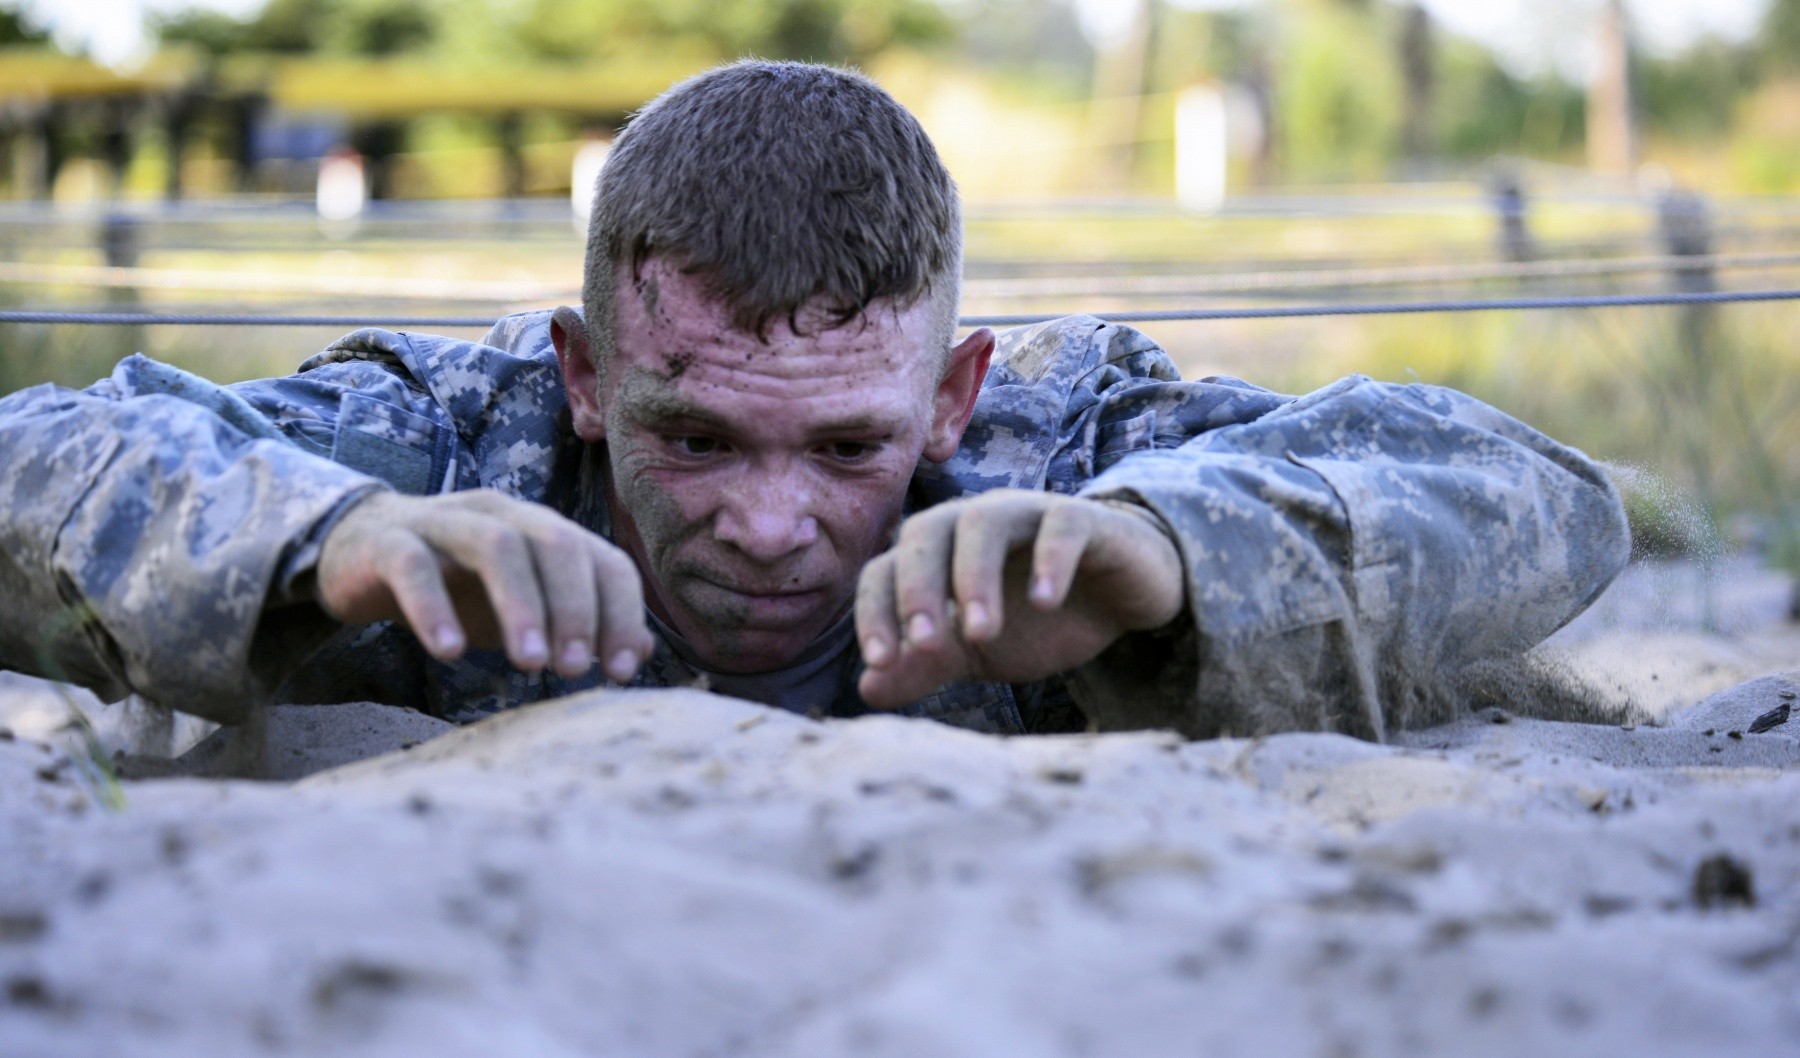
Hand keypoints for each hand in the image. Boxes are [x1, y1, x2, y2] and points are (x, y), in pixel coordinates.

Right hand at [315, 489, 652, 680]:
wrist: (361, 553)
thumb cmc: (459, 584)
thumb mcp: (527, 608)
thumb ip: (583, 625)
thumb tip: (641, 652)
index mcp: (544, 529)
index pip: (603, 559)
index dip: (620, 613)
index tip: (620, 670)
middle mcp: (503, 514)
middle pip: (557, 543)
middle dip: (575, 607)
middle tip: (574, 669)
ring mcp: (445, 522)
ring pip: (496, 546)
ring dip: (521, 605)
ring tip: (531, 665)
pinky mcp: (390, 541)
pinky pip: (415, 566)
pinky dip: (435, 608)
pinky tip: (450, 653)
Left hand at [855, 490, 1183, 707]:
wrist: (1119, 599)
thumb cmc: (1037, 619)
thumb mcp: (977, 653)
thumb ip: (925, 666)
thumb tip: (867, 690)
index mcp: (937, 554)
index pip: (885, 570)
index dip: (875, 613)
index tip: (881, 662)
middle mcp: (973, 523)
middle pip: (925, 532)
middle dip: (918, 589)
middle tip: (927, 644)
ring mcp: (1027, 513)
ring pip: (984, 521)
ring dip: (974, 575)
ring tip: (982, 632)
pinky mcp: (1082, 519)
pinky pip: (1060, 524)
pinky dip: (1050, 559)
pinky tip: (1044, 603)